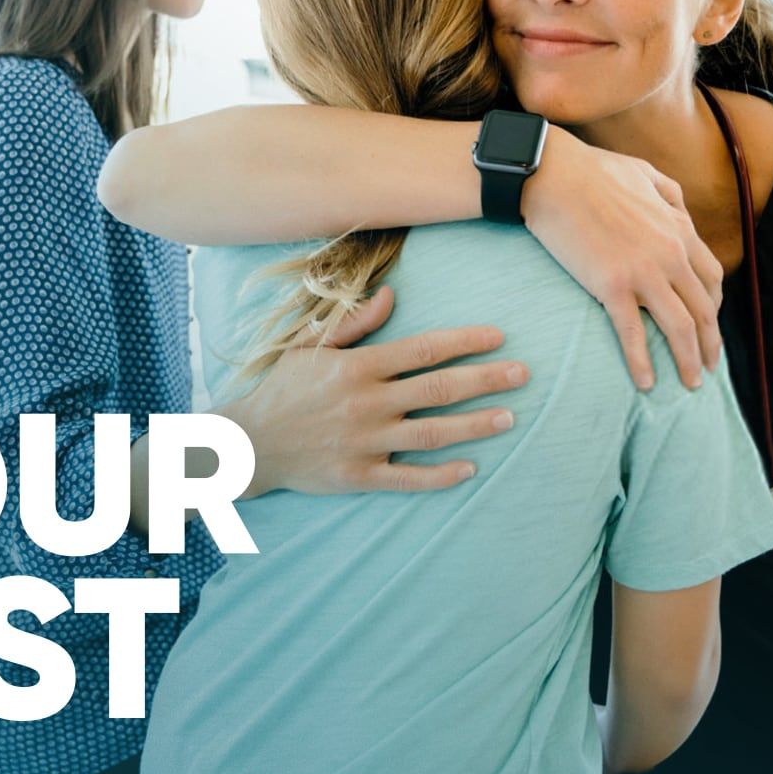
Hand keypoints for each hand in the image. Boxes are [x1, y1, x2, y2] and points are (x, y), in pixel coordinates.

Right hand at [222, 285, 527, 496]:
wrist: (249, 442)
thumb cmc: (283, 388)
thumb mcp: (312, 346)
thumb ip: (356, 324)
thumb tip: (392, 295)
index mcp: (358, 366)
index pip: (423, 349)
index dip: (464, 342)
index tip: (498, 337)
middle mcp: (366, 403)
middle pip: (438, 388)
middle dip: (485, 380)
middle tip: (523, 374)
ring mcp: (365, 442)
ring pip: (431, 433)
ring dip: (475, 425)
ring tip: (510, 418)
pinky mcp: (359, 476)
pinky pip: (408, 477)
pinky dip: (440, 475)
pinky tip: (470, 469)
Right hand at [523, 127, 723, 390]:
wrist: (554, 175)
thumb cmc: (592, 171)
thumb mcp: (645, 173)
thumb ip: (670, 195)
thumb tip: (681, 213)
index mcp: (679, 229)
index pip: (711, 278)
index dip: (714, 307)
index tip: (708, 326)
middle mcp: (671, 254)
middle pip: (703, 309)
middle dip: (710, 343)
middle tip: (708, 367)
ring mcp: (644, 272)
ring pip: (680, 327)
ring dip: (689, 360)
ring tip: (690, 385)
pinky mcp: (612, 286)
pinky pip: (634, 333)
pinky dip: (643, 362)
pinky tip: (646, 383)